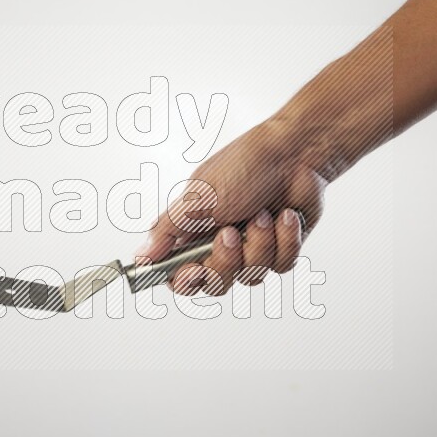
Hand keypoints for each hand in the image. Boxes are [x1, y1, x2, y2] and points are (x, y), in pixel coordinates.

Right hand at [136, 116, 329, 296]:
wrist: (296, 152)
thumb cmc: (245, 164)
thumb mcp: (198, 197)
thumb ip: (168, 230)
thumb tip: (141, 257)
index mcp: (194, 230)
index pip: (178, 274)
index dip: (184, 280)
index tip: (194, 271)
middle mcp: (220, 244)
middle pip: (215, 284)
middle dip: (226, 260)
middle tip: (231, 232)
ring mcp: (252, 248)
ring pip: (250, 277)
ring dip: (259, 243)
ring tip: (263, 213)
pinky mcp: (281, 248)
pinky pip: (281, 266)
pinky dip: (284, 240)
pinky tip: (284, 216)